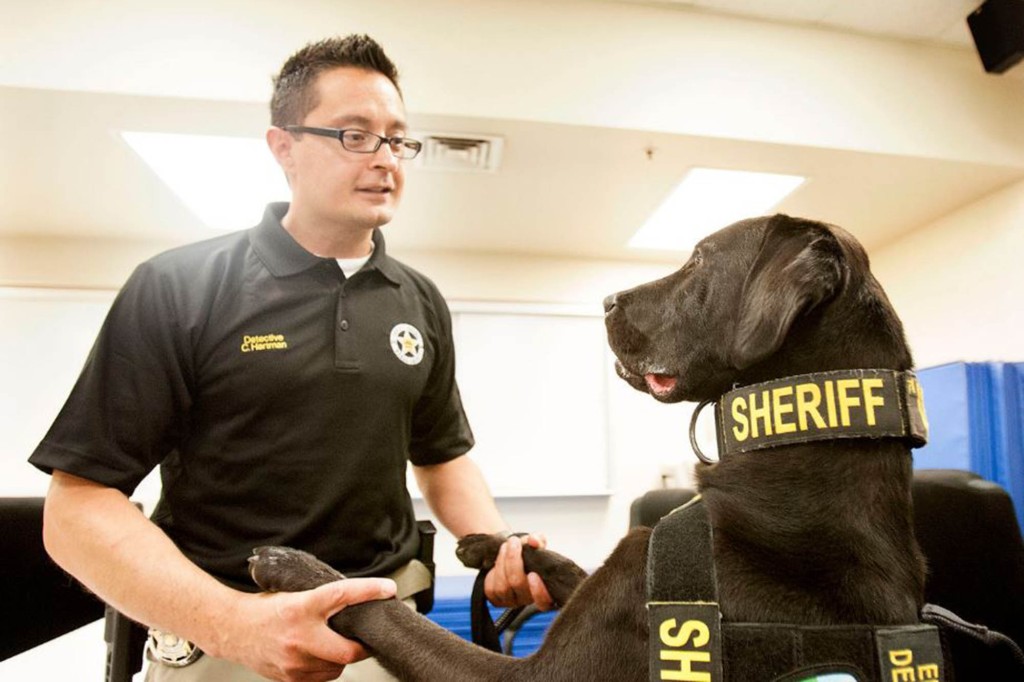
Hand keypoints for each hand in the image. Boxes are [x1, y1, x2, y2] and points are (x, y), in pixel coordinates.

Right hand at [214, 578, 395, 681]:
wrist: (233, 629)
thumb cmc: (263, 609)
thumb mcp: (294, 595)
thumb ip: (322, 600)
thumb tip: (357, 598)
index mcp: (301, 607)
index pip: (343, 595)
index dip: (369, 591)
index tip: (387, 589)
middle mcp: (299, 636)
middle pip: (348, 651)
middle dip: (362, 646)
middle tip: (367, 637)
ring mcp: (294, 662)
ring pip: (337, 667)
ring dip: (343, 657)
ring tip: (334, 643)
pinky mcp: (290, 678)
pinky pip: (322, 677)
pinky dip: (327, 667)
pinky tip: (320, 655)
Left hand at [483, 533, 553, 610]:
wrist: (512, 555)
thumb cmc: (528, 552)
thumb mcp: (536, 543)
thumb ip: (538, 540)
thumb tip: (532, 540)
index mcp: (544, 589)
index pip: (544, 601)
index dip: (539, 592)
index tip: (532, 574)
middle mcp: (528, 599)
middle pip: (517, 583)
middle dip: (512, 559)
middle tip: (513, 541)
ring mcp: (512, 601)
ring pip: (502, 586)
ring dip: (501, 562)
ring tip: (505, 546)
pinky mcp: (497, 601)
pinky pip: (490, 589)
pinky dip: (492, 573)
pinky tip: (498, 563)